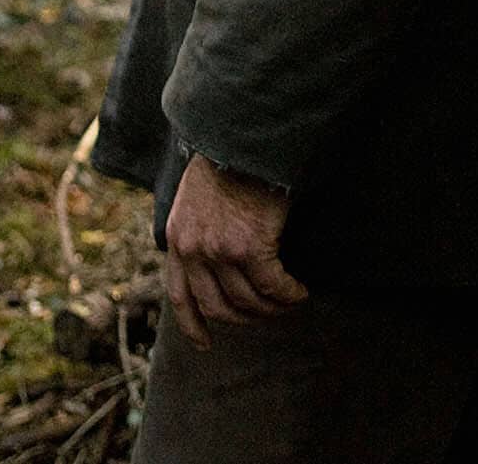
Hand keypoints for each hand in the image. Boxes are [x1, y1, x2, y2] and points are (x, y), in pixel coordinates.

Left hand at [164, 152, 307, 348]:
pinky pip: (272, 286)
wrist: (245, 134)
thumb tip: (215, 250)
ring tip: (289, 301)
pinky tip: (300, 291)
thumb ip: (198, 225)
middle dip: (244, 318)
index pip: (180, 295)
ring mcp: (220, 251)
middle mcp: (194, 250)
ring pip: (248, 301)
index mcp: (178, 238)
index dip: (193, 325)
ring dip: (272, 308)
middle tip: (267, 314)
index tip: (205, 343)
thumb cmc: (229, 155)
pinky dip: (288, 294)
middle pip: (217, 306)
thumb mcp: (196, 193)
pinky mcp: (250, 247)